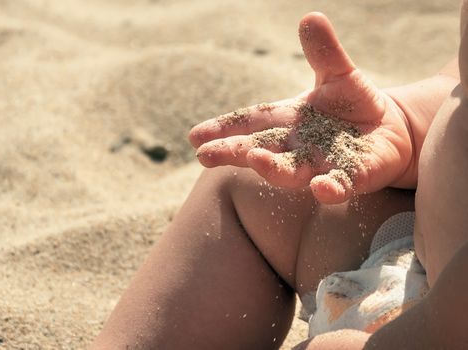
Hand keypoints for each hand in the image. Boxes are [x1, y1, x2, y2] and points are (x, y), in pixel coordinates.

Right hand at [189, 12, 412, 203]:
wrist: (389, 130)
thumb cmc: (353, 104)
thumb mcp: (337, 74)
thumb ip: (323, 53)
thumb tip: (311, 17)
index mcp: (287, 120)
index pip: (250, 122)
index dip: (223, 129)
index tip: (195, 136)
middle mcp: (297, 146)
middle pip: (259, 150)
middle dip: (232, 153)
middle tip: (204, 156)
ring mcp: (322, 163)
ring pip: (292, 171)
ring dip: (272, 169)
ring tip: (255, 161)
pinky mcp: (354, 176)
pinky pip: (339, 185)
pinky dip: (329, 188)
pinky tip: (322, 188)